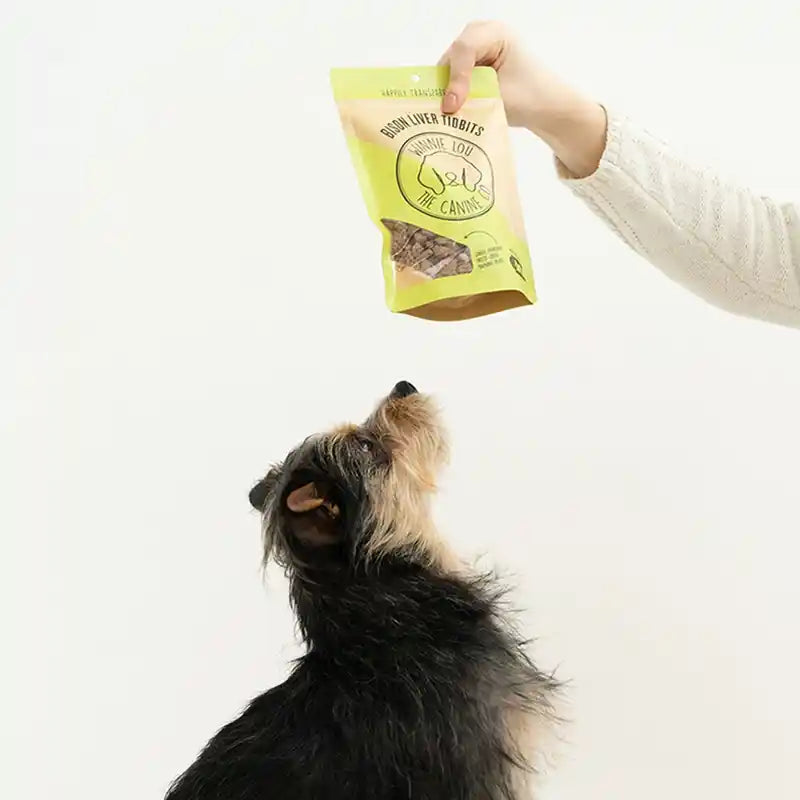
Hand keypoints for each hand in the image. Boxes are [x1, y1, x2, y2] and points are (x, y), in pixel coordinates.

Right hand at [438, 21, 607, 177]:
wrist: (548, 106)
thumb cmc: (532, 97)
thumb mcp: (501, 96)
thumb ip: (470, 96)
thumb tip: (444, 106)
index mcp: (497, 33)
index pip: (465, 48)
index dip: (455, 77)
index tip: (452, 105)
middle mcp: (485, 34)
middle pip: (454, 54)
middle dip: (447, 82)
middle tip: (446, 109)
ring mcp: (479, 48)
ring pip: (451, 65)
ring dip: (448, 87)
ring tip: (448, 110)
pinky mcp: (476, 63)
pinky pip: (455, 73)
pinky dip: (453, 90)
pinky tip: (454, 107)